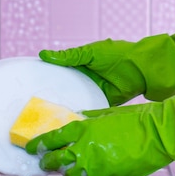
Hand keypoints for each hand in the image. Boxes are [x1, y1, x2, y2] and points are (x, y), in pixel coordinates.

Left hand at [25, 81, 174, 175]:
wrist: (158, 134)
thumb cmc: (135, 120)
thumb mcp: (105, 113)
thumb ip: (86, 119)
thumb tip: (76, 120)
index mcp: (80, 129)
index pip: (49, 139)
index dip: (36, 145)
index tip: (30, 148)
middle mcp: (81, 149)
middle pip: (53, 160)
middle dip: (46, 162)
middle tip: (45, 162)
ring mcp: (92, 167)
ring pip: (68, 175)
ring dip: (67, 172)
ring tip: (69, 170)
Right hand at [39, 30, 174, 105]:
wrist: (142, 69)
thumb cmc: (117, 54)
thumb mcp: (90, 53)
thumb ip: (68, 57)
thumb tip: (43, 54)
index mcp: (80, 65)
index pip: (60, 74)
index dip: (48, 80)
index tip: (32, 88)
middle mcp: (85, 79)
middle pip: (66, 90)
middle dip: (55, 98)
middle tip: (38, 109)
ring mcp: (93, 92)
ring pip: (76, 100)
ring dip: (67, 108)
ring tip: (50, 118)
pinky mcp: (103, 102)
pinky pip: (89, 109)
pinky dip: (81, 114)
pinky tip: (69, 122)